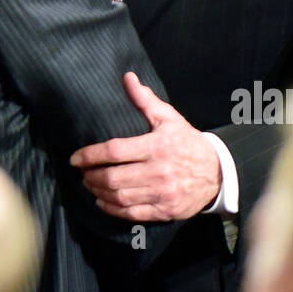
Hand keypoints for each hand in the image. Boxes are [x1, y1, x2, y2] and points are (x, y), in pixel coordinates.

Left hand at [70, 71, 220, 220]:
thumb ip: (145, 100)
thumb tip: (128, 78)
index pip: (115, 151)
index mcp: (157, 146)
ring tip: (89, 185)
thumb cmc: (187, 142)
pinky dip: (113, 210)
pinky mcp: (165, 210)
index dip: (90, 155)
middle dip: (91, 176)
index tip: (75, 158)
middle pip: (113, 178)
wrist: (217, 172)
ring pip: (120, 197)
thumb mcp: (169, 118)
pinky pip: (132, 214)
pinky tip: (102, 202)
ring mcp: (162, 193)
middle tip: (82, 173)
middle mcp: (159, 171)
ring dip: (98, 193)